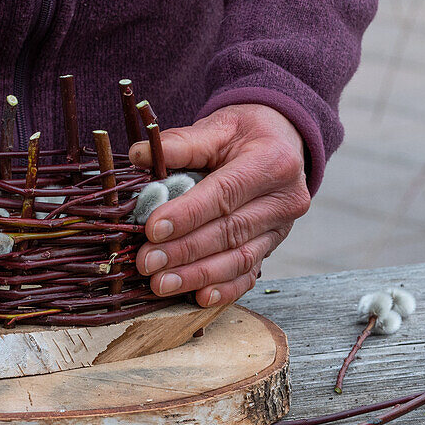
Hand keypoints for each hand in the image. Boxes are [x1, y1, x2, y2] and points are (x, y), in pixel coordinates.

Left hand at [129, 104, 309, 306]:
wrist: (281, 142)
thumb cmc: (243, 135)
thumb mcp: (218, 127)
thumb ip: (181, 143)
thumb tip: (139, 154)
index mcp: (273, 162)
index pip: (225, 194)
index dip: (187, 215)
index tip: (153, 230)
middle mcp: (285, 199)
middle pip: (229, 232)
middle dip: (184, 252)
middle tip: (147, 263)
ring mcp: (282, 228)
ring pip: (239, 259)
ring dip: (198, 276)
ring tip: (161, 284)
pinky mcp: (273, 247)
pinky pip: (249, 273)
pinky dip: (224, 289)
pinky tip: (199, 297)